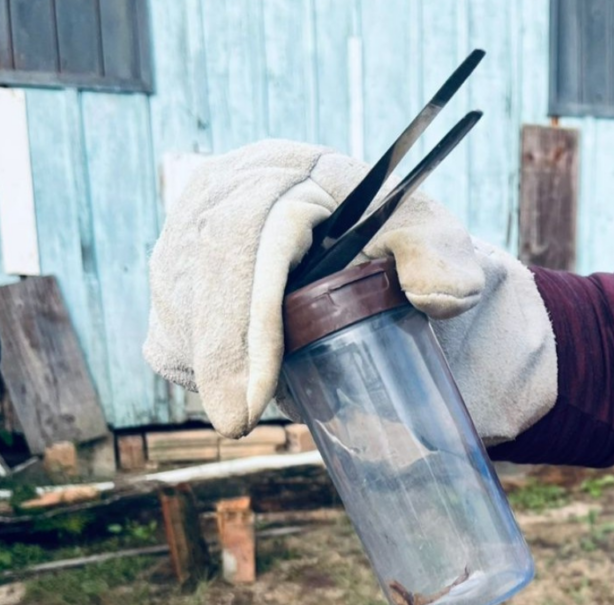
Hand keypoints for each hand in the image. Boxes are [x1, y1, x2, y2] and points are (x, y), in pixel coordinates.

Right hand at [144, 140, 555, 442]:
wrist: (386, 263)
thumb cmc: (409, 252)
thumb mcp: (437, 244)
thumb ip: (444, 259)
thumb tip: (436, 295)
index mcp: (283, 172)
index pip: (246, 237)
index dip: (246, 314)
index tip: (259, 389)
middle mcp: (223, 193)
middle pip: (196, 274)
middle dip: (215, 355)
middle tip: (240, 423)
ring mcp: (192, 234)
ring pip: (177, 306)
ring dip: (206, 363)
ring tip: (246, 407)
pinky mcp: (180, 277)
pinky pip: (169, 328)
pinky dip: (193, 364)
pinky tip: (227, 389)